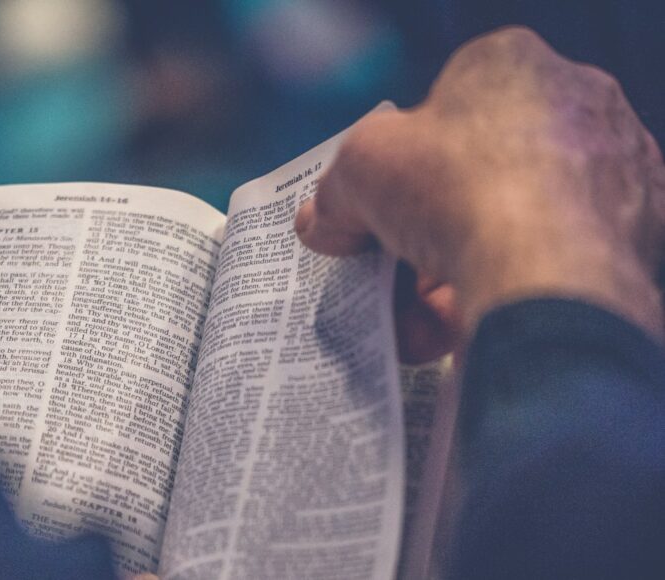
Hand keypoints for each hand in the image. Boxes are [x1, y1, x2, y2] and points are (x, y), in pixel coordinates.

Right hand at [296, 26, 664, 347]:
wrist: (544, 275)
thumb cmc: (455, 188)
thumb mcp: (357, 168)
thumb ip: (336, 190)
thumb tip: (324, 223)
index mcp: (512, 67)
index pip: (442, 106)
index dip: (396, 158)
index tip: (369, 203)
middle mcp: (572, 112)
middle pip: (472, 176)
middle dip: (419, 229)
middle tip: (382, 266)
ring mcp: (605, 181)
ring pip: (505, 234)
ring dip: (442, 278)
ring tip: (404, 318)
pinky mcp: (626, 247)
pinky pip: (537, 276)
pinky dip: (487, 303)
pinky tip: (438, 335)